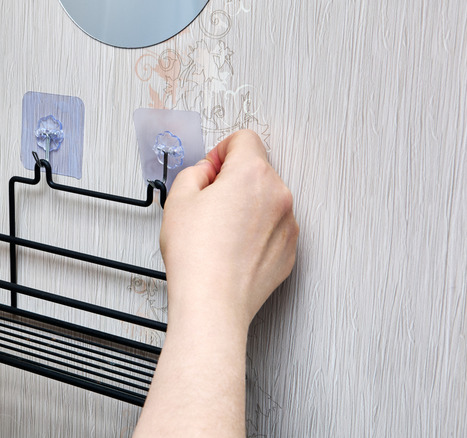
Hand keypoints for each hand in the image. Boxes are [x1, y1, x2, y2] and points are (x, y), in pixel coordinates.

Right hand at [135, 130, 297, 436]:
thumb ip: (194, 172)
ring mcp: (288, 226)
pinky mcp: (288, 252)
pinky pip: (272, 229)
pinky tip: (230, 249)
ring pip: (265, 202)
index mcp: (252, 175)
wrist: (212, 304)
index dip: (221, 150)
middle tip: (206, 204)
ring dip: (245, 208)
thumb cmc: (197, 258)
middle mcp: (278, 196)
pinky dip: (255, 233)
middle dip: (232, 181)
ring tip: (217, 232)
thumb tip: (204, 173)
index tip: (211, 168)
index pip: (243, 139)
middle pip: (256, 170)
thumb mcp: (178, 200)